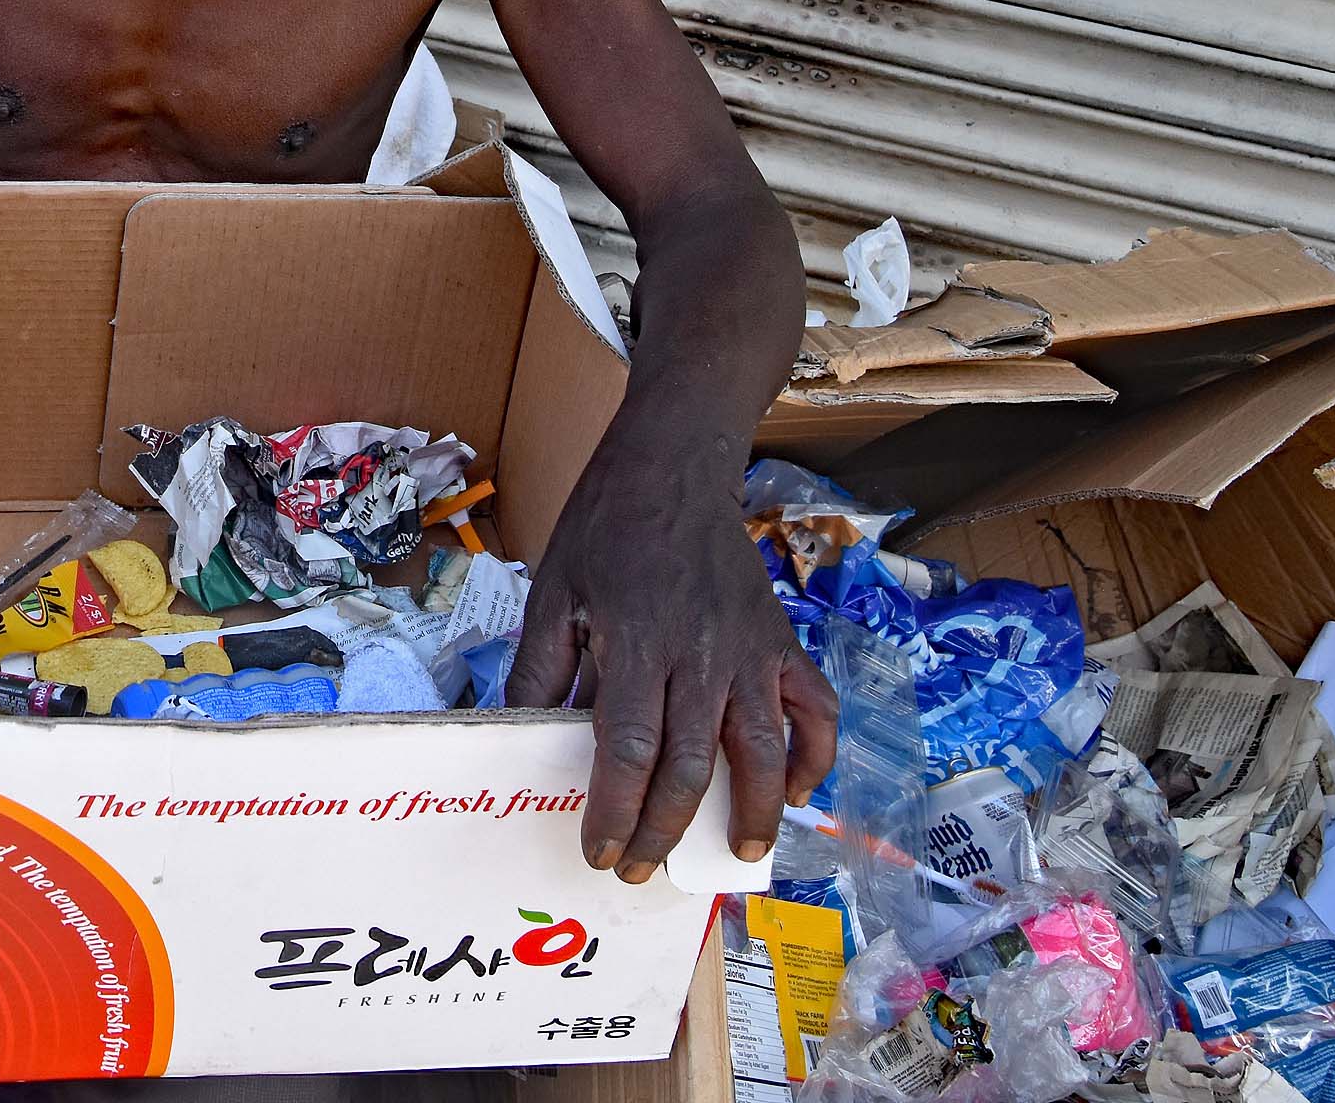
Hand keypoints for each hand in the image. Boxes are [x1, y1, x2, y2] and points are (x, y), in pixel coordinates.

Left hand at [507, 442, 836, 881]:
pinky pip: (814, 708)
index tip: (598, 851)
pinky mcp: (781, 639)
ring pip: (762, 749)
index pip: (630, 750)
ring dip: (754, 811)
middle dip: (666, 830)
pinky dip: (812, 755)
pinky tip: (796, 791)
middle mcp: (701, 655)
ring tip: (739, 852)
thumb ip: (540, 673)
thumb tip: (520, 741)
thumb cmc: (604, 529)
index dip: (616, 811)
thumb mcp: (552, 595)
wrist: (671, 466)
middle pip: (692, 765)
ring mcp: (750, 649)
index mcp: (637, 644)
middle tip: (641, 867)